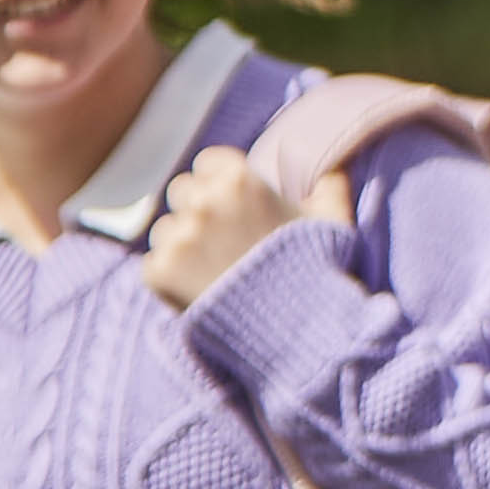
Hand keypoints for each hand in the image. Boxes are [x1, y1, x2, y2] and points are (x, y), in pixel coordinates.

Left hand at [141, 153, 340, 311]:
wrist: (295, 328)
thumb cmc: (315, 270)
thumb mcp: (334, 219)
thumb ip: (331, 182)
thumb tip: (334, 160)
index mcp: (241, 180)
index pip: (207, 163)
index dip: (220, 182)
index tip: (234, 205)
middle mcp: (205, 202)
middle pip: (181, 190)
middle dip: (198, 208)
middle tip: (224, 239)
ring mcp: (179, 237)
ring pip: (165, 228)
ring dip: (183, 243)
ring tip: (215, 268)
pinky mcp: (160, 271)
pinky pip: (155, 263)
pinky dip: (173, 276)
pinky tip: (202, 288)